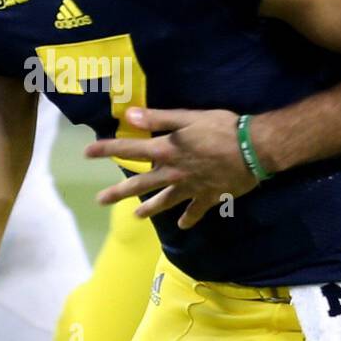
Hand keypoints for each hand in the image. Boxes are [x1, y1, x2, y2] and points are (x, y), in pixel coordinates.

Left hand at [84, 107, 258, 228]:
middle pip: (140, 184)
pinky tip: (181, 225)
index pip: (129, 149)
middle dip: (118, 192)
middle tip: (100, 200)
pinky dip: (188, 219)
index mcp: (166, 150)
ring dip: (149, 209)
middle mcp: (173, 173)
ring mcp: (189, 188)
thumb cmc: (221, 128)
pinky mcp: (207, 197)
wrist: (254, 150)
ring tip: (135, 216)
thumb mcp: (188, 117)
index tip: (86, 153)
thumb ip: (159, 118)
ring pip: (164, 201)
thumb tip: (128, 114)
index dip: (107, 149)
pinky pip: (194, 212)